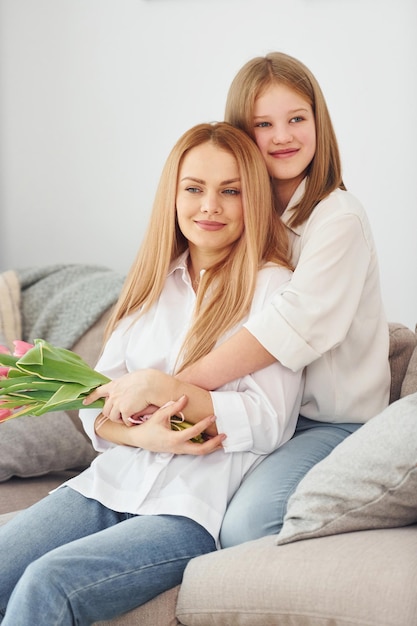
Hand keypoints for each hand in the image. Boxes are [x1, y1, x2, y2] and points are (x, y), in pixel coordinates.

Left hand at [84, 370, 156, 425]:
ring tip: (128, 418)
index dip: (91, 397)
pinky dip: (129, 422)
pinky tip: (134, 420)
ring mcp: (117, 402)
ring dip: (120, 419)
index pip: (98, 391)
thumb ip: (124, 386)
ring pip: (113, 417)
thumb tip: (126, 392)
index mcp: (115, 385)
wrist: (152, 383)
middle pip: (106, 409)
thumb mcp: (131, 379)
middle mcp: (113, 394)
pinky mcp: (124, 410)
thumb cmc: (147, 379)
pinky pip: (124, 420)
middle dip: (112, 414)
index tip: (85, 402)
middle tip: (121, 416)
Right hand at [95, 395, 225, 454]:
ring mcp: (179, 451)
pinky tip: (211, 440)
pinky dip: (204, 446)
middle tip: (225, 435)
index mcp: (174, 439)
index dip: (205, 424)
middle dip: (214, 443)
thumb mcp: (160, 415)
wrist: (139, 439)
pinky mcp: (179, 450)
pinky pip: (194, 450)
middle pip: (201, 450)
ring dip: (211, 447)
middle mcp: (178, 448)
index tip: (213, 416)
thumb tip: (185, 397)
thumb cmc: (149, 427)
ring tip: (222, 440)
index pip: (194, 432)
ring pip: (199, 452)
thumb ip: (173, 407)